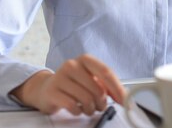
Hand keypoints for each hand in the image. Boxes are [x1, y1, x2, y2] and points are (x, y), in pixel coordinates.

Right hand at [11, 54, 126, 114]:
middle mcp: (72, 65)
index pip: (106, 72)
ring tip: (88, 108)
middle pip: (97, 89)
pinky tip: (76, 108)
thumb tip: (124, 97)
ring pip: (86, 99)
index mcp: (85, 59)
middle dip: (102, 102)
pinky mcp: (52, 91)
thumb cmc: (73, 84)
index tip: (125, 100)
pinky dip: (78, 111)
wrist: (46, 88)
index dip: (117, 88)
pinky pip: (72, 106)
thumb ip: (106, 85)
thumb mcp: (90, 80)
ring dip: (91, 109)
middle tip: (100, 106)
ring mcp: (60, 77)